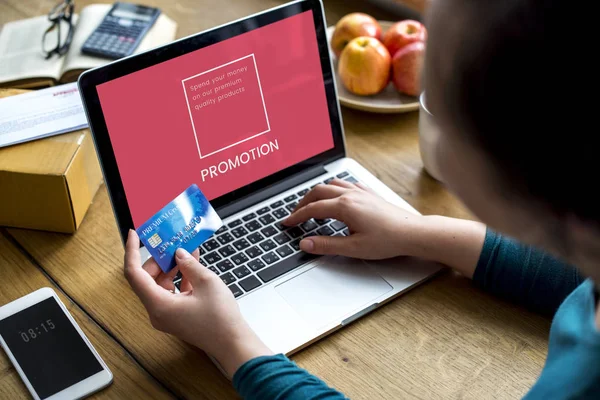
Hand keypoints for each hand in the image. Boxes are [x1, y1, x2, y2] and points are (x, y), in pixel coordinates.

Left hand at [123, 230, 272, 376]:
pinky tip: (192, 265)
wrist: (232, 342)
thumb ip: (189, 264)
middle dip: (158, 259)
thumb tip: (179, 253)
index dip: (132, 252)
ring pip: (159, 284)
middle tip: (170, 242)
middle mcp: (157, 311)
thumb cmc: (220, 318)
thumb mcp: (206, 282)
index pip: (134, 274)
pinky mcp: (175, 315)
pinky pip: (170, 292)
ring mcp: (166, 315)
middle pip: (147, 278)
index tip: (134, 235)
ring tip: (184, 250)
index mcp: (159, 305)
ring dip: (171, 267)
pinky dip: (179, 277)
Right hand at [283, 179, 425, 258]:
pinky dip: (333, 189)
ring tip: (311, 205)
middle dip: (302, 203)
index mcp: (344, 207)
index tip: (287, 223)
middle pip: (318, 192)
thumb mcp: (353, 248)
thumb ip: (326, 245)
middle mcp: (351, 195)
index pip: (313, 209)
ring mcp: (360, 192)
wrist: (412, 232)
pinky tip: (335, 196)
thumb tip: (306, 244)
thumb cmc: (388, 240)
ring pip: (331, 185)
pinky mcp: (369, 194)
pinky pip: (346, 184)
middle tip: (294, 215)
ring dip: (317, 193)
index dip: (296, 216)